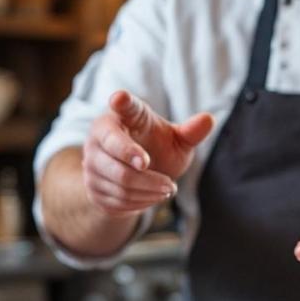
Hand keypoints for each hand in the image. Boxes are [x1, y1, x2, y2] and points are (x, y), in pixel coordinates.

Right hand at [82, 90, 213, 216]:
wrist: (136, 177)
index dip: (122, 103)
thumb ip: (191, 132)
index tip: (121, 98)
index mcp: (121, 116)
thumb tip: (209, 119)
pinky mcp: (91, 188)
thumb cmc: (157, 148)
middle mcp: (98, 136)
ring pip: (120, 184)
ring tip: (167, 189)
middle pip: (120, 162)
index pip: (122, 107)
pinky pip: (117, 200)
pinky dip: (141, 202)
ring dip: (149, 191)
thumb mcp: (176, 140)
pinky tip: (152, 196)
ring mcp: (90, 163)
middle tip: (171, 185)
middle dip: (149, 178)